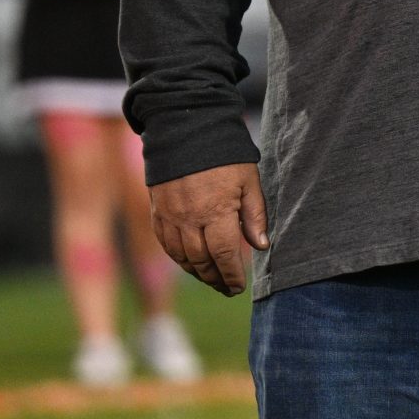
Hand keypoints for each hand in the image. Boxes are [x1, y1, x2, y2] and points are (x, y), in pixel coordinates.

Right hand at [149, 163, 268, 296]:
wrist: (186, 130)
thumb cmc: (225, 155)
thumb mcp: (249, 180)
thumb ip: (255, 215)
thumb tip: (262, 246)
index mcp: (216, 211)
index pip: (224, 255)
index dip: (232, 275)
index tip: (239, 286)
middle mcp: (190, 219)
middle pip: (201, 261)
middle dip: (215, 278)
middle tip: (227, 288)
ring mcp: (170, 216)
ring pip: (181, 257)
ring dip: (197, 272)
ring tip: (211, 279)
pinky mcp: (157, 211)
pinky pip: (166, 244)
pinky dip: (178, 258)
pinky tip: (189, 263)